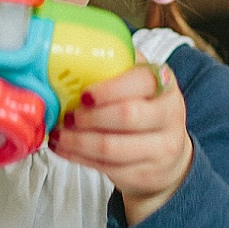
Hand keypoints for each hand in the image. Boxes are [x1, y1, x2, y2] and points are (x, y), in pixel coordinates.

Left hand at [49, 55, 192, 225]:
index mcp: (164, 83)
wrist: (166, 155)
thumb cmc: (141, 109)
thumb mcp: (135, 83)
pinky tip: (64, 149)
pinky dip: (79, 158)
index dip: (109, 89)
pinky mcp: (146, 175)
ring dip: (77, 141)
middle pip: (127, 116)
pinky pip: (108, 168)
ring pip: (112, 147)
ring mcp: (162, 148)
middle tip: (67, 116)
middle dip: (89, 117)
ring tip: (58, 134)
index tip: (84, 94)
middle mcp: (170, 115)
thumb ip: (113, 67)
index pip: (141, 81)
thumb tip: (71, 52)